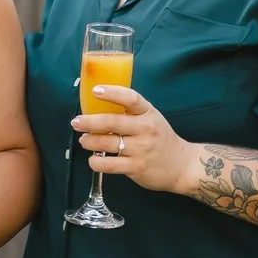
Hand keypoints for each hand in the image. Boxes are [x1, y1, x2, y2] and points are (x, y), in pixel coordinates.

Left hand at [72, 87, 197, 193]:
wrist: (181, 165)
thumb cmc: (160, 138)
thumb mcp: (151, 119)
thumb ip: (131, 112)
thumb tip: (99, 105)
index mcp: (149, 113)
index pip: (130, 98)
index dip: (112, 93)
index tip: (96, 90)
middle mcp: (146, 129)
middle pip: (112, 122)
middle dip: (89, 122)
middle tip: (76, 122)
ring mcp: (142, 149)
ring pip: (107, 143)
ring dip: (89, 141)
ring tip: (83, 140)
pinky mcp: (137, 167)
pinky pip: (109, 164)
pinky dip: (96, 162)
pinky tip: (93, 160)